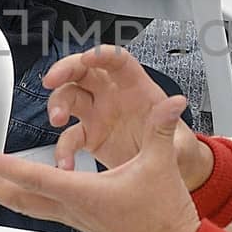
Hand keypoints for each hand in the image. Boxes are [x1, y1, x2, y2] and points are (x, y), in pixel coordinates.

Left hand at [0, 96, 202, 231]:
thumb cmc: (166, 215)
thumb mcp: (161, 166)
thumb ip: (161, 129)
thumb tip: (172, 102)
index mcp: (84, 193)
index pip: (34, 176)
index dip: (3, 165)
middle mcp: (71, 208)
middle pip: (15, 195)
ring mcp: (73, 217)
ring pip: (23, 203)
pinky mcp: (79, 221)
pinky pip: (38, 207)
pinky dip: (17, 196)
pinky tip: (10, 190)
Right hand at [39, 46, 207, 180]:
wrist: (167, 176)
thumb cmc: (174, 149)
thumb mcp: (180, 141)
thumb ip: (172, 126)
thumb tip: (176, 105)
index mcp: (136, 88)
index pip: (117, 61)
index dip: (101, 55)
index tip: (87, 58)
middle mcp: (113, 96)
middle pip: (83, 71)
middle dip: (65, 70)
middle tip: (51, 80)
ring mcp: (97, 115)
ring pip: (69, 97)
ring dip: (57, 104)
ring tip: (57, 120)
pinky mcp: (89, 137)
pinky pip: (69, 137)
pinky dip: (63, 149)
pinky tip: (65, 163)